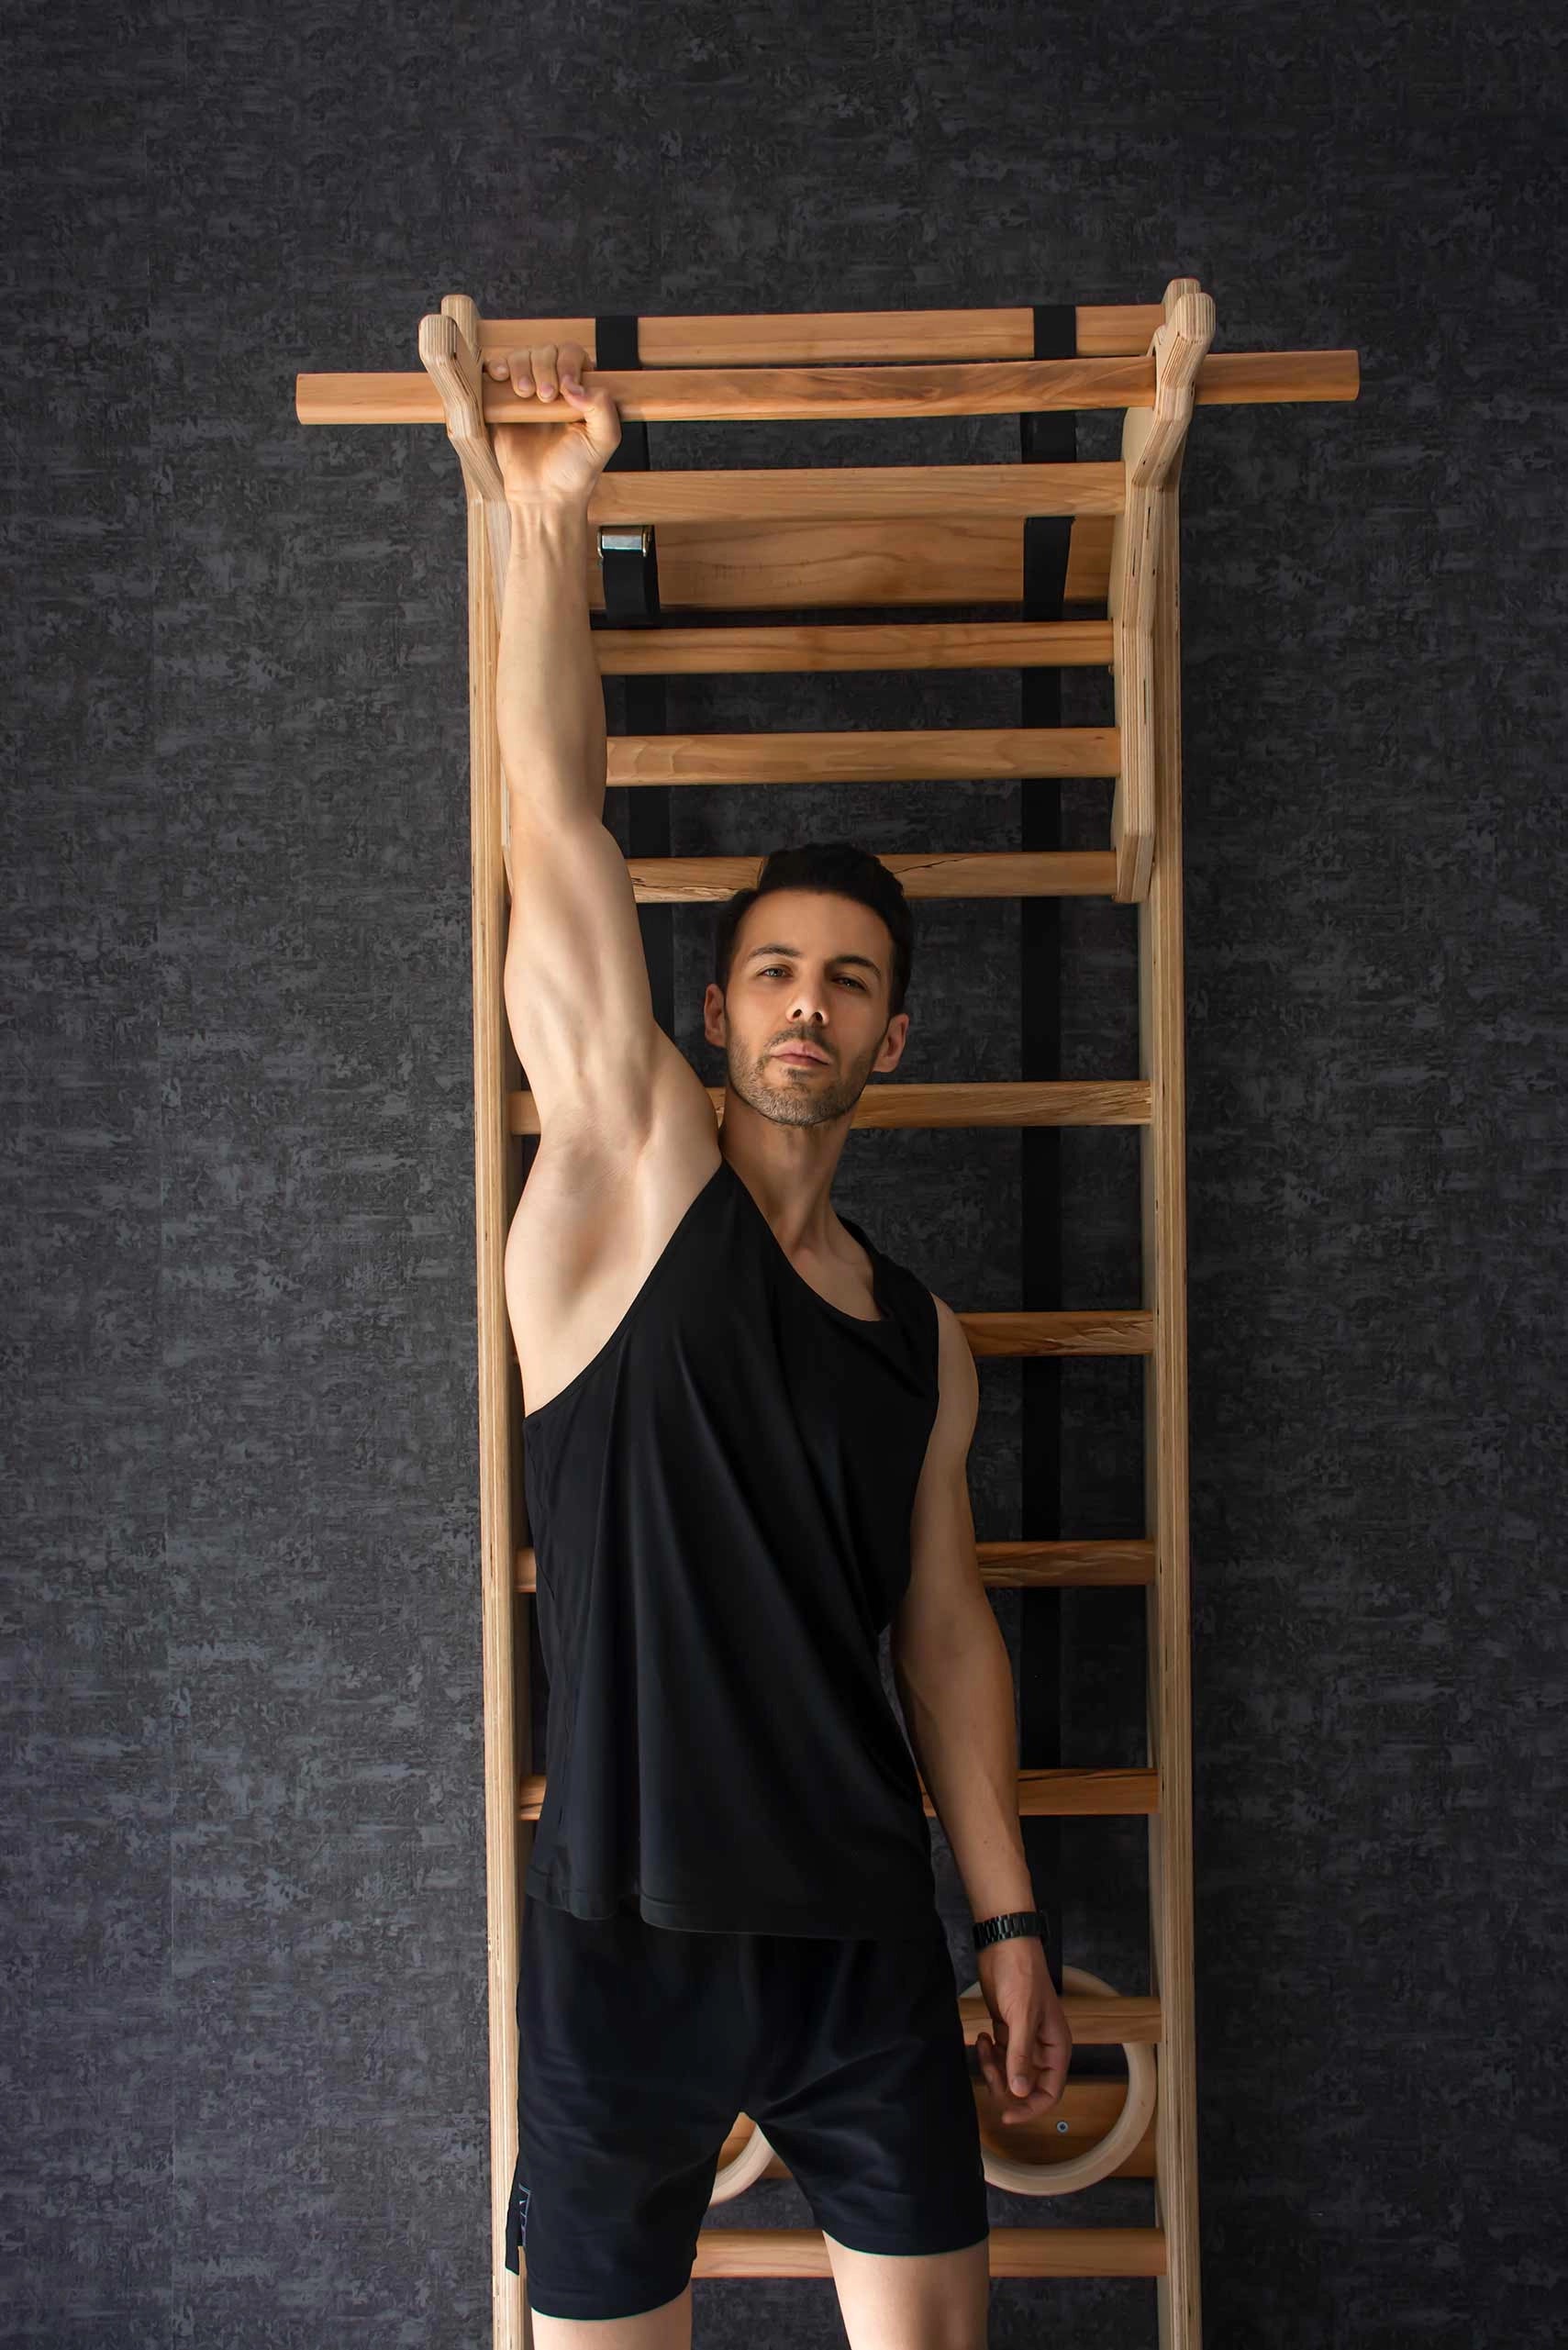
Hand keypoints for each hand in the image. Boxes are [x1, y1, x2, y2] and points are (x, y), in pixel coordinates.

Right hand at [487, 340, 620, 508]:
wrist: (543, 495)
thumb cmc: (575, 471)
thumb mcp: (603, 440)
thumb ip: (603, 408)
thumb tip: (575, 386)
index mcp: (580, 389)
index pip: (572, 354)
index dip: (567, 363)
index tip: (565, 389)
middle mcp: (553, 385)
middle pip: (545, 351)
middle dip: (544, 368)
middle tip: (544, 398)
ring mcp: (526, 391)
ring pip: (521, 356)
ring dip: (521, 368)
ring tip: (525, 395)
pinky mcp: (503, 401)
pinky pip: (497, 371)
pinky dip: (497, 367)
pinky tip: (501, 377)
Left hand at [973, 1934, 1071, 2125]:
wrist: (1004, 1944)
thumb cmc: (1021, 1975)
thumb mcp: (1022, 2016)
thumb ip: (1021, 2056)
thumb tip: (1019, 2094)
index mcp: (1056, 2046)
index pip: (1050, 2092)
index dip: (1030, 2108)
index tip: (1007, 2116)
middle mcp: (1043, 2046)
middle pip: (1027, 2086)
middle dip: (1005, 2084)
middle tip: (988, 2067)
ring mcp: (1024, 2038)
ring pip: (1010, 2072)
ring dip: (993, 2067)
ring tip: (982, 2044)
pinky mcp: (1007, 2029)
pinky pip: (998, 2056)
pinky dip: (988, 2054)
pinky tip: (980, 2036)